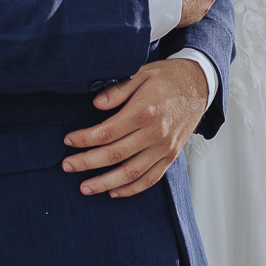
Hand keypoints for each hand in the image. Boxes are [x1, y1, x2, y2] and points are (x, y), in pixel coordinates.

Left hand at [62, 59, 207, 197]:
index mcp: (143, 112)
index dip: (84, 139)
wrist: (199, 84)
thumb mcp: (140, 73)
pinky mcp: (171, 155)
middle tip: (67, 166)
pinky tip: (114, 192)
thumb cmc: (166, 78)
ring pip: (130, 173)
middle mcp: (154, 133)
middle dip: (87, 163)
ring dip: (105, 183)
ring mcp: (164, 147)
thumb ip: (118, 90)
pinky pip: (151, 178)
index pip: (106, 132)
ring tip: (85, 187)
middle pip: (114, 155)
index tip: (68, 140)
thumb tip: (96, 104)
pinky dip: (132, 189)